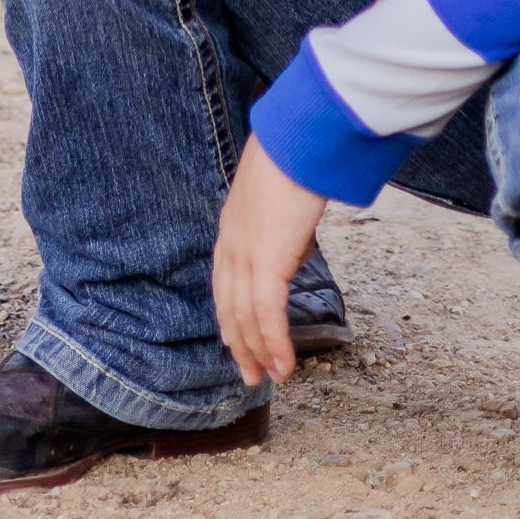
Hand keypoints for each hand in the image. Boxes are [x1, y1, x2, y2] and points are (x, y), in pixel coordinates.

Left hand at [212, 137, 326, 387]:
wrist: (296, 141)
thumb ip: (276, 219)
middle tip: (251, 373)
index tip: (237, 339)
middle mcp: (231, 245)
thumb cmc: (294, 157)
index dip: (230, 316)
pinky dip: (275, 344)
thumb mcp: (277, 192)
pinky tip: (284, 365)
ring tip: (271, 377)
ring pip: (246, 317)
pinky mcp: (267, 262)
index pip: (224, 283)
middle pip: (229, 306)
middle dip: (240, 343)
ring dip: (258, 352)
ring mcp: (246, 255)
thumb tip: (291, 240)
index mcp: (231, 228)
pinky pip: (267, 315)